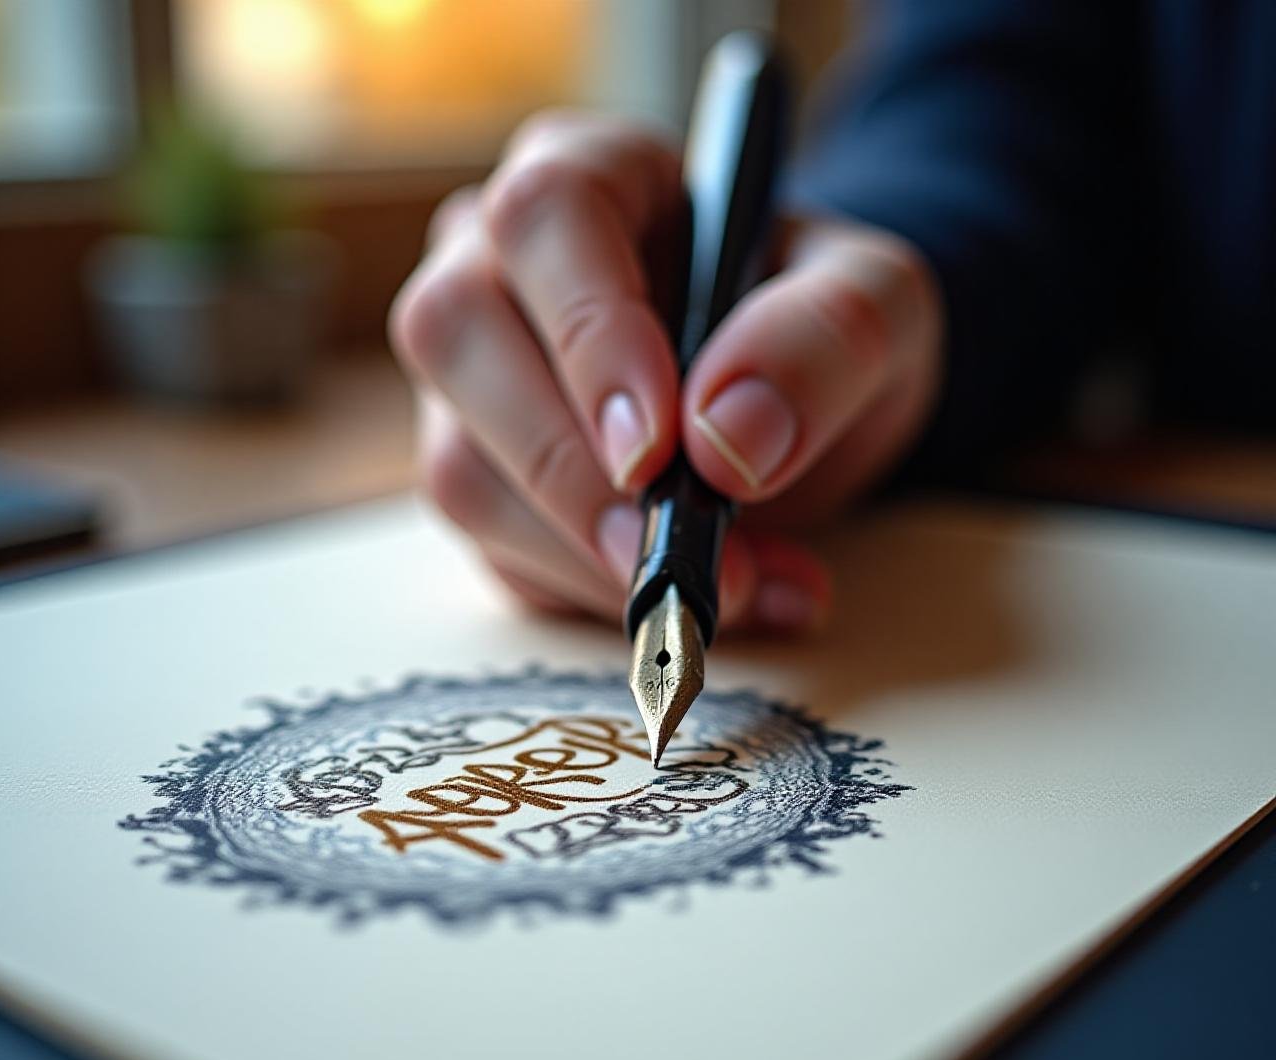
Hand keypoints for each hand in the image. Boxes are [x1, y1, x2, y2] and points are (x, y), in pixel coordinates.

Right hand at [390, 111, 942, 632]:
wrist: (794, 405)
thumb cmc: (815, 329)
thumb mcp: (881, 304)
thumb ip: (828, 338)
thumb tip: (726, 438)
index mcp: (591, 179)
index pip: (545, 218)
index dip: (590, 331)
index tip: (656, 448)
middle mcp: (499, 265)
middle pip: (457, 335)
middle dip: (565, 467)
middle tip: (673, 552)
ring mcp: (474, 380)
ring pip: (458, 466)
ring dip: (583, 556)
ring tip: (730, 589)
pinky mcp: (484, 479)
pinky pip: (496, 551)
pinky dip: (595, 598)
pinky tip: (699, 600)